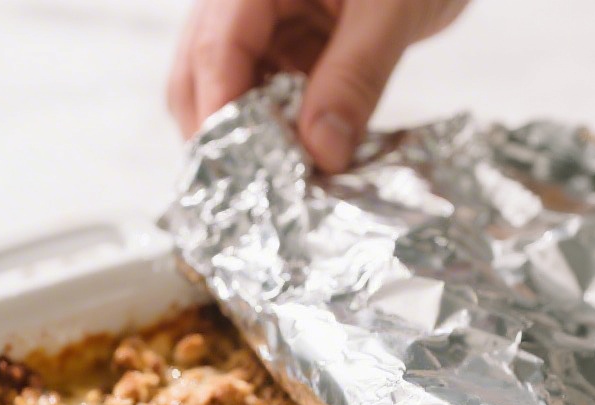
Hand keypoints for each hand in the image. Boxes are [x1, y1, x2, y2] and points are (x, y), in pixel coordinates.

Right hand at [168, 0, 469, 172]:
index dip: (220, 115)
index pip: (215, 47)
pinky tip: (302, 163)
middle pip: (201, 74)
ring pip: (229, 90)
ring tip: (279, 186)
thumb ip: (355, 76)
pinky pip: (267, 93)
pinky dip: (279, 131)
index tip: (238, 175)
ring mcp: (263, 22)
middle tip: (252, 196)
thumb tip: (321, 152)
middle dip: (220, 137)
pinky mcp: (288, 43)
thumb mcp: (393, 10)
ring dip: (250, 140)